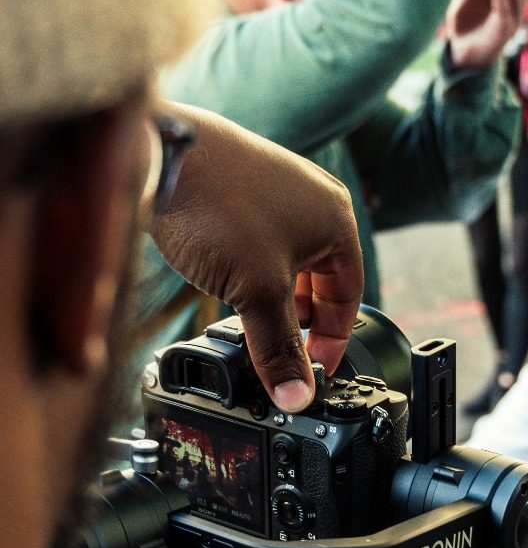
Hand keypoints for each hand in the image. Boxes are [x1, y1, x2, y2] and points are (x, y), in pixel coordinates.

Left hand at [149, 105, 363, 412]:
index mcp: (337, 222)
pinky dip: (252, 269)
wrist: (157, 151)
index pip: (349, 296)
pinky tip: (226, 282)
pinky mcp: (244, 187)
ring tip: (250, 321)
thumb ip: (279, 347)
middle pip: (321, 278)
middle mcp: (316, 201)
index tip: (313, 372)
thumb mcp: (258, 291)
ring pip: (288, 259)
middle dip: (301, 319)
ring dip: (274, 295)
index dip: (332, 340)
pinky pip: (261, 240)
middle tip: (280, 352)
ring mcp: (279, 190)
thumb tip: (298, 395)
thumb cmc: (219, 206)